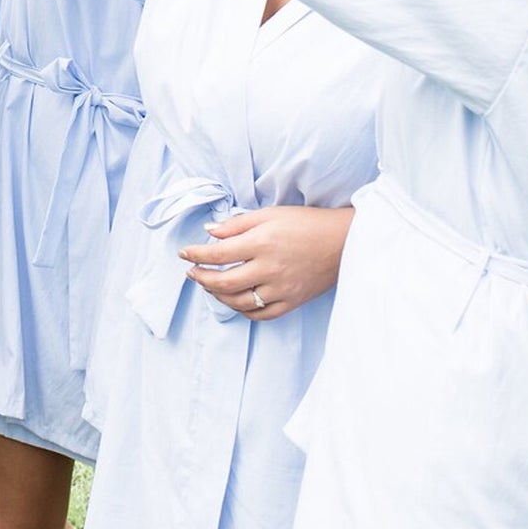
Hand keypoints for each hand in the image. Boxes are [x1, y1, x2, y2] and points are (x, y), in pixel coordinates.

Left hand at [181, 205, 354, 319]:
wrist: (343, 241)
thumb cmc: (306, 223)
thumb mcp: (270, 214)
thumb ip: (237, 224)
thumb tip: (210, 231)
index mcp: (262, 243)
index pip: (217, 254)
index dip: (195, 254)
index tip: (184, 253)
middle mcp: (269, 269)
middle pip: (224, 282)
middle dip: (201, 278)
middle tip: (192, 272)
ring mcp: (281, 289)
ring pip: (239, 302)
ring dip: (218, 296)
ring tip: (210, 286)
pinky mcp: (292, 301)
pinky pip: (261, 314)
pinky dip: (243, 310)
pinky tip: (235, 300)